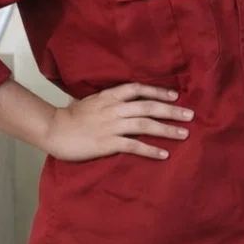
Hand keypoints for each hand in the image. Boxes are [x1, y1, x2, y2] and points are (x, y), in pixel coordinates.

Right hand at [40, 83, 194, 161]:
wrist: (53, 130)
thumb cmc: (72, 116)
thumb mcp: (93, 100)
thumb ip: (111, 100)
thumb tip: (130, 99)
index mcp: (109, 96)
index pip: (138, 89)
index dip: (158, 91)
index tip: (175, 95)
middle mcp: (113, 109)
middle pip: (148, 107)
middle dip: (172, 111)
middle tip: (190, 115)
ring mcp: (111, 126)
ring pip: (145, 125)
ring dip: (167, 129)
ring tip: (184, 134)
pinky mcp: (107, 143)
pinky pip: (133, 146)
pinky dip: (150, 150)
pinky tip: (164, 154)